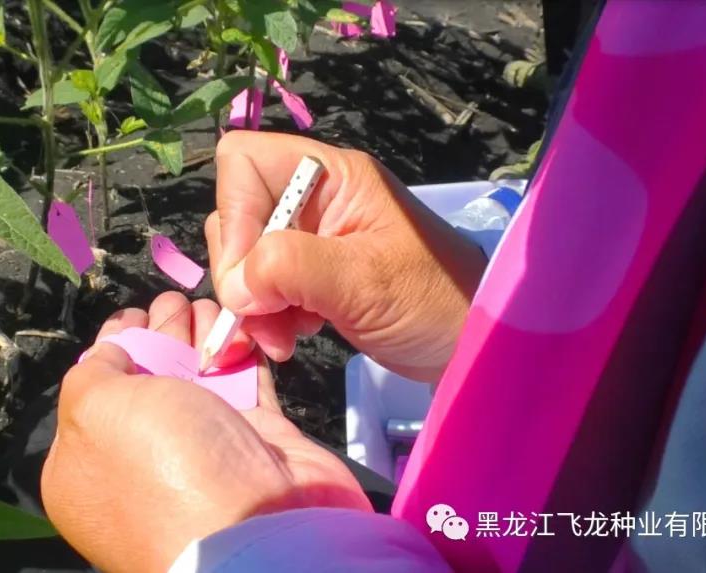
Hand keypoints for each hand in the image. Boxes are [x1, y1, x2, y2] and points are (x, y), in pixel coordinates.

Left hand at [41, 292, 369, 572]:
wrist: (257, 525)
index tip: (130, 316)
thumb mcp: (96, 410)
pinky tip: (241, 324)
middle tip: (173, 300)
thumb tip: (110, 354)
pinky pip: (245, 388)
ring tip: (208, 303)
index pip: (92, 398)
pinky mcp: (255, 446)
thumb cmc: (162, 466)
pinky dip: (243, 354)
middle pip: (149, 383)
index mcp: (85, 469)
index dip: (111, 351)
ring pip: (199, 382)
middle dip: (161, 336)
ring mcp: (201, 456)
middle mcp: (140, 464)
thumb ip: (92, 372)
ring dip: (204, 338)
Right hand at [206, 131, 486, 381]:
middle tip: (266, 322)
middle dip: (241, 273)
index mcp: (332, 178)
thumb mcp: (365, 281)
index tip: (247, 275)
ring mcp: (311, 239)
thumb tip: (233, 285)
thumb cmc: (433, 300)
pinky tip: (292, 340)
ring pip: (244, 258)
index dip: (234, 214)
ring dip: (252, 305)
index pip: (245, 162)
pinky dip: (266, 318)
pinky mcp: (310, 277)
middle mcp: (315, 199)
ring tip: (283, 341)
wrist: (472, 342)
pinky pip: (261, 287)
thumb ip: (292, 269)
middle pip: (237, 214)